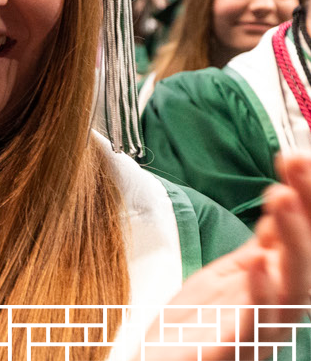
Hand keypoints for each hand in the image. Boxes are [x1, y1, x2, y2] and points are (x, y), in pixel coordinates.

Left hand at [143, 152, 310, 360]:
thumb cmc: (197, 326)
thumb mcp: (230, 276)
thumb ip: (260, 246)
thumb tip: (284, 201)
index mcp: (280, 284)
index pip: (304, 234)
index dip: (308, 198)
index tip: (296, 156)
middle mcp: (279, 306)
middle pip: (309, 256)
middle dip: (306, 209)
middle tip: (291, 165)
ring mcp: (262, 329)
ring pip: (294, 286)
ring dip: (292, 240)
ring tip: (278, 199)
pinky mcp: (238, 348)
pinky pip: (257, 322)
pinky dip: (262, 292)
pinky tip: (259, 264)